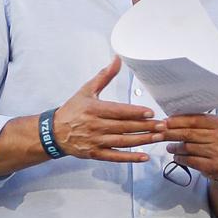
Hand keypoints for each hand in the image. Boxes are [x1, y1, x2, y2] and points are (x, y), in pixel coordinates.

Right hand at [49, 58, 163, 162]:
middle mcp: (96, 126)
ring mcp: (96, 141)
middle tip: (162, 126)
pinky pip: (115, 156)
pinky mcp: (96, 153)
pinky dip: (130, 158)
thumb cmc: (72, 110)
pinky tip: (144, 157)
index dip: (135, 112)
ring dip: (142, 140)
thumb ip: (104, 76)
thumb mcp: (86, 90)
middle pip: (124, 127)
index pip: (118, 111)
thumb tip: (117, 59)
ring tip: (157, 137)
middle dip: (145, 127)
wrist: (54, 132)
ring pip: (123, 142)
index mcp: (94, 109)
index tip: (150, 113)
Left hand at [164, 114, 217, 180]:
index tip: (164, 122)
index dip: (177, 121)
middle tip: (159, 133)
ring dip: (174, 147)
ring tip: (169, 147)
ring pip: (188, 148)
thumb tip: (169, 120)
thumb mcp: (210, 129)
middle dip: (171, 133)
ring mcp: (217, 152)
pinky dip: (180, 158)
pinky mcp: (212, 165)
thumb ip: (194, 123)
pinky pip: (190, 160)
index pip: (194, 120)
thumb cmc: (215, 142)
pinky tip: (176, 156)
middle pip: (189, 134)